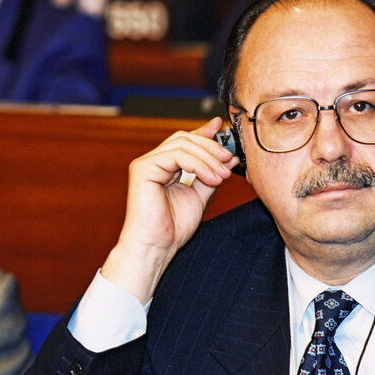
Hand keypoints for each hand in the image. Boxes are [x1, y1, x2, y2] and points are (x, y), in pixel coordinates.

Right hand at [101, 117, 238, 302]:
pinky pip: (177, 156)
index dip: (205, 133)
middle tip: (229, 159)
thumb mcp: (200, 195)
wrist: (157, 246)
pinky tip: (210, 178)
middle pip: (186, 138)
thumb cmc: (173, 227)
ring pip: (183, 144)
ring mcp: (146, 163)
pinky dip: (199, 165)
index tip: (223, 128)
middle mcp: (154, 161)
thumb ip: (211, 174)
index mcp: (165, 166)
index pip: (186, 140)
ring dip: (209, 158)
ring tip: (222, 176)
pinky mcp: (143, 169)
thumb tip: (230, 157)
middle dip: (212, 146)